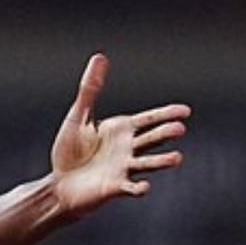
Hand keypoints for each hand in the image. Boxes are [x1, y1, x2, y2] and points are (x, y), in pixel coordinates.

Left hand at [50, 53, 189, 216]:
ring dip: (161, 161)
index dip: (166, 115)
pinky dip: (138, 188)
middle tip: (180, 128)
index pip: (149, 120)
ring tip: (177, 158)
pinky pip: (129, 188)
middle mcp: (128, 149)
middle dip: (165, 134)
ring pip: (147, 163)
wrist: (60, 185)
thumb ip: (90, 88)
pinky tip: (144, 186)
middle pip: (151, 139)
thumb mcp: (78, 115)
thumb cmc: (70, 151)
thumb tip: (100, 57)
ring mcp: (123, 169)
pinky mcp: (114, 187)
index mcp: (121, 130)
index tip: (185, 111)